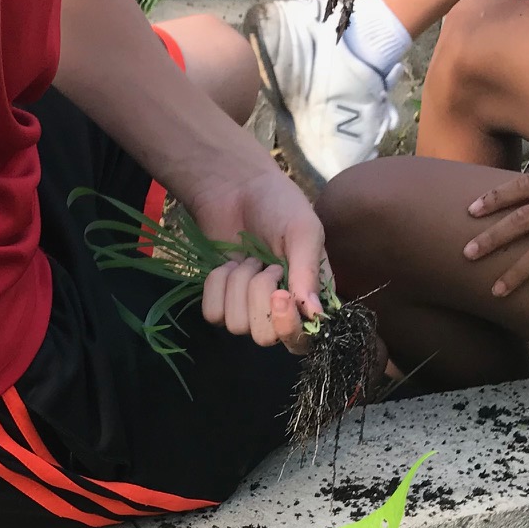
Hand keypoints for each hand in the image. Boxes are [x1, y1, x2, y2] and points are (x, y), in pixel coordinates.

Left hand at [192, 167, 329, 352]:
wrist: (236, 187)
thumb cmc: (279, 205)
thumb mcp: (304, 231)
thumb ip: (309, 272)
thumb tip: (315, 316)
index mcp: (309, 296)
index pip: (301, 340)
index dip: (288, 327)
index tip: (279, 295)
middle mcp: (280, 309)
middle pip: (264, 337)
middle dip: (259, 297)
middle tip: (265, 265)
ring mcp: (248, 307)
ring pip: (236, 325)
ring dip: (239, 285)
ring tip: (248, 259)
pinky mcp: (221, 300)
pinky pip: (213, 313)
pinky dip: (217, 285)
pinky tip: (228, 264)